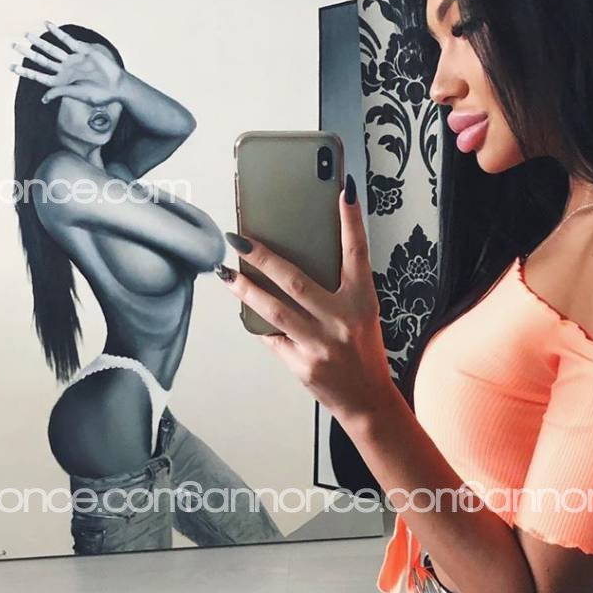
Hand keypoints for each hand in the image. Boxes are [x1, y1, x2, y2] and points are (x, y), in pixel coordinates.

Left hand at [10, 20, 122, 106]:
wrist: (117, 86)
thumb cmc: (100, 94)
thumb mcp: (78, 94)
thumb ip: (60, 92)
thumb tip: (44, 99)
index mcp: (61, 82)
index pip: (39, 76)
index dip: (25, 72)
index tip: (11, 67)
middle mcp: (65, 70)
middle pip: (42, 60)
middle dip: (28, 54)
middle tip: (14, 46)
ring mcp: (72, 60)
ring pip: (52, 49)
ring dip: (40, 42)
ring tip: (27, 35)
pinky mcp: (82, 51)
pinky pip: (67, 40)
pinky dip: (57, 32)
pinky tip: (47, 25)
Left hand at [222, 177, 396, 428]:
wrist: (367, 401)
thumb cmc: (362, 353)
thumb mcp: (361, 315)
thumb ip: (337, 290)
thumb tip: (295, 264)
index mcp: (362, 302)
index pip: (358, 253)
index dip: (351, 221)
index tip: (342, 191)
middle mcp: (342, 321)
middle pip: (295, 280)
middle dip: (263, 256)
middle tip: (239, 238)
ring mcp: (320, 344)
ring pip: (273, 310)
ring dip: (245, 289)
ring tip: (225, 273)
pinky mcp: (302, 364)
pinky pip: (272, 337)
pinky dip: (257, 323)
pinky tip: (244, 309)